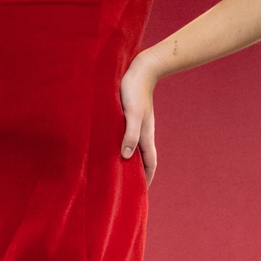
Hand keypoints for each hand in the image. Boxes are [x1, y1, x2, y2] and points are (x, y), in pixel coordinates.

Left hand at [120, 55, 159, 183]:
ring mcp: (137, 125)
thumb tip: (127, 157)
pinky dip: (122, 145)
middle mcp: (143, 133)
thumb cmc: (135, 91)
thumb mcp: (132, 114)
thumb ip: (130, 135)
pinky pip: (127, 136)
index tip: (140, 191)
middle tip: (126, 186)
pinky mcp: (130, 117)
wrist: (141, 69)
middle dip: (137, 173)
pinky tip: (111, 145)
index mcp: (146, 135)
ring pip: (134, 147)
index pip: (149, 163)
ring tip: (117, 170)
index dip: (146, 178)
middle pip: (142, 158)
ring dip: (129, 159)